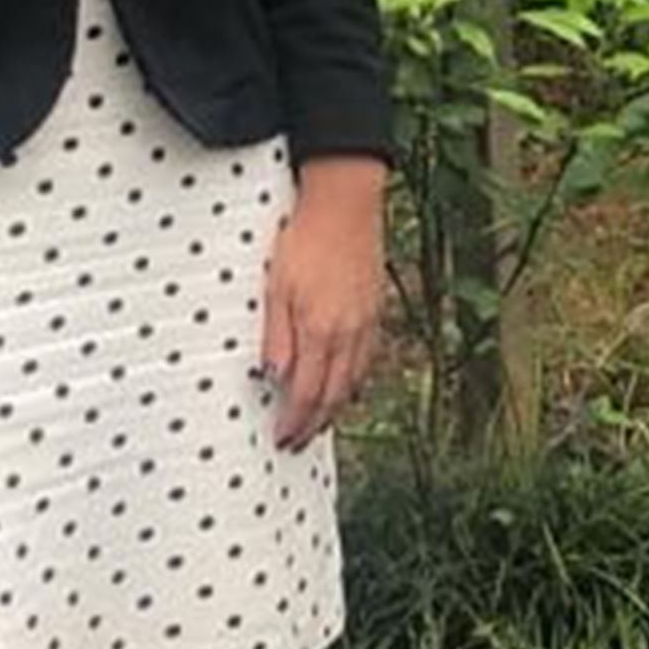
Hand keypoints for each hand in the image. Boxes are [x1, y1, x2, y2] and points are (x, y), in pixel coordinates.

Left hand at [261, 159, 390, 449]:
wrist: (345, 204)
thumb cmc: (304, 240)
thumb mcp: (276, 287)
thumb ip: (276, 336)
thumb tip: (272, 377)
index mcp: (320, 331)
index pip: (307, 393)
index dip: (294, 422)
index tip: (282, 439)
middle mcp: (348, 334)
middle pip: (333, 396)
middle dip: (314, 425)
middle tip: (297, 443)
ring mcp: (366, 323)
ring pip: (353, 381)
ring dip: (335, 409)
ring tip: (319, 423)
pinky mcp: (375, 310)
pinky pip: (367, 360)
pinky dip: (354, 382)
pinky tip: (346, 384)